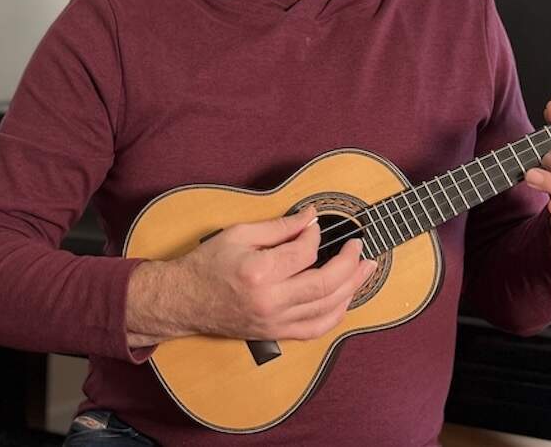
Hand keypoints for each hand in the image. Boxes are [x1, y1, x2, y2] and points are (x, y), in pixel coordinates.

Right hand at [127, 206, 376, 345]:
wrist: (184, 301)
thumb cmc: (208, 264)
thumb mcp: (239, 233)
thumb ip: (279, 226)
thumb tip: (311, 216)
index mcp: (259, 272)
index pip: (304, 252)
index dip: (316, 234)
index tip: (316, 224)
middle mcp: (270, 301)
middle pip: (325, 283)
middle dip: (349, 263)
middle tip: (359, 246)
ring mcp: (274, 322)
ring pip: (326, 309)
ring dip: (352, 288)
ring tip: (365, 269)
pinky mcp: (276, 334)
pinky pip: (315, 329)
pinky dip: (336, 314)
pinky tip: (346, 297)